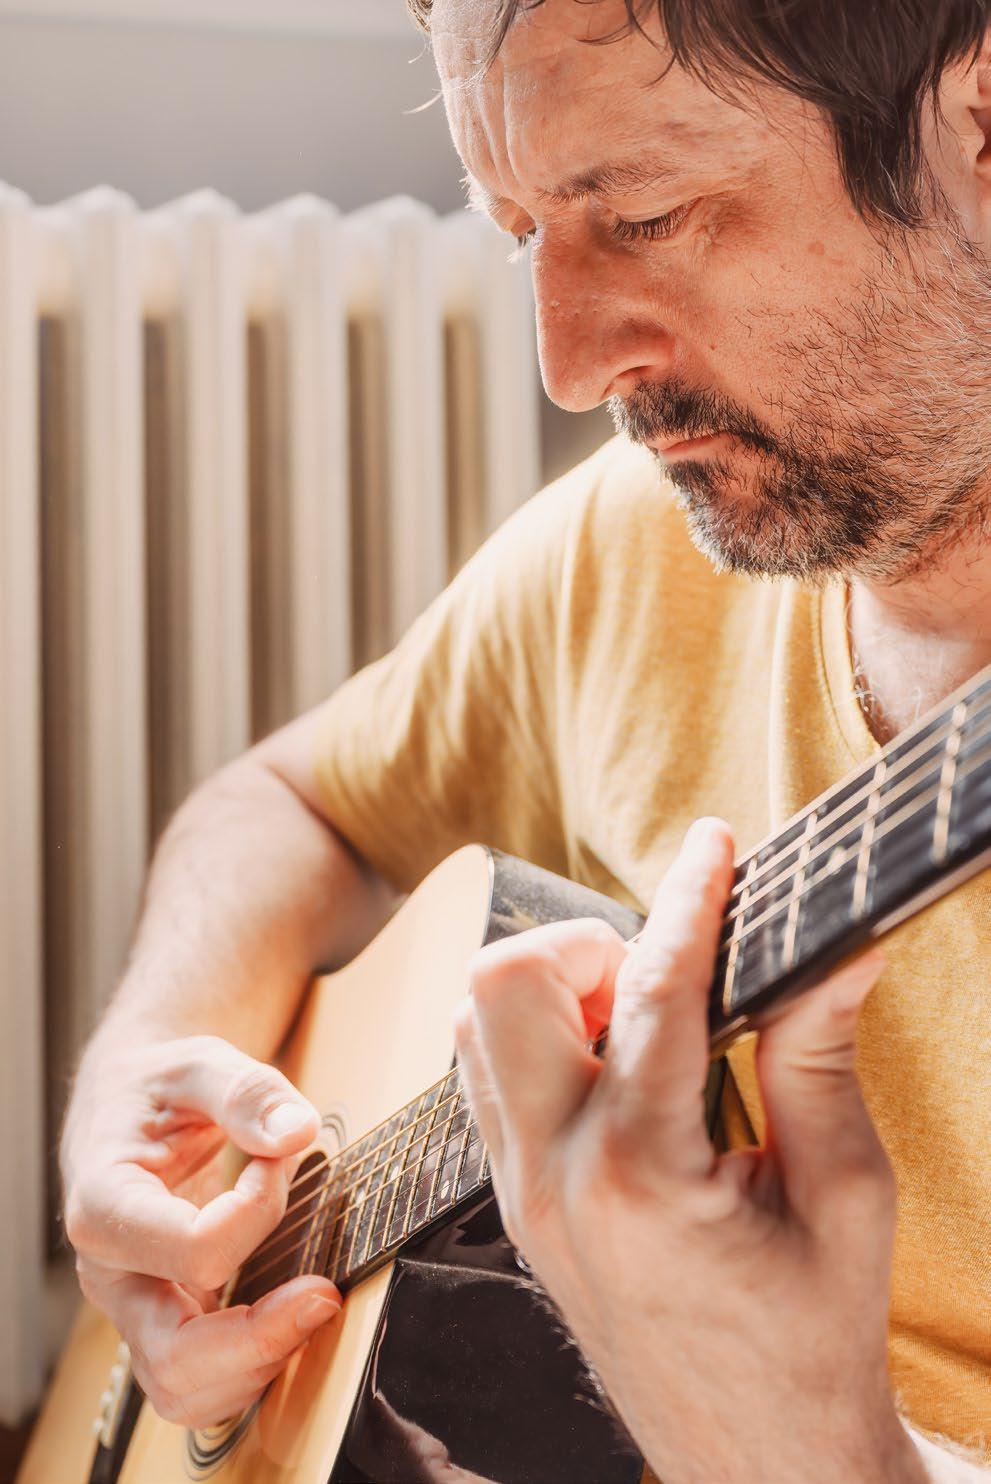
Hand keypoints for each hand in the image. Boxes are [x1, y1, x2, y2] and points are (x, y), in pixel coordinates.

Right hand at [62, 1034, 340, 1426]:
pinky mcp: (165, 1317)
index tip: (280, 1155)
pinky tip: (292, 1314)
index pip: (193, 1248)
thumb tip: (296, 1133)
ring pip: (186, 1390)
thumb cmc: (160, 1086)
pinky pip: (204, 1378)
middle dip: (262, 1339)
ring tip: (311, 1304)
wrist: (131, 1101)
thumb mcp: (199, 1062)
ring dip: (258, 1364)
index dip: (259, 1209)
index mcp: (106, 1206)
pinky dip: (252, 1364)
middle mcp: (112, 1272)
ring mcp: (136, 1305)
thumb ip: (247, 1092)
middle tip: (324, 1293)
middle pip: (175, 1359)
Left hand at [455, 819, 926, 1483]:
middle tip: (663, 972)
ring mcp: (518, 1195)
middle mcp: (554, 1177)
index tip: (714, 845)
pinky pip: (485, 1079)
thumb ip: (820, 1054)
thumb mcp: (844, 1192)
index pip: (651, 993)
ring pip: (474, 1025)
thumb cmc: (811, 1338)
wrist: (756, 1461)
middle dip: (582, 943)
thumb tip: (841, 948)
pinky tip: (613, 1066)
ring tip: (640, 1020)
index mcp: (644, 1175)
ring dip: (551, 989)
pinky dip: (536, 1038)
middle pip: (501, 987)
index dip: (689, 901)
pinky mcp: (512, 1207)